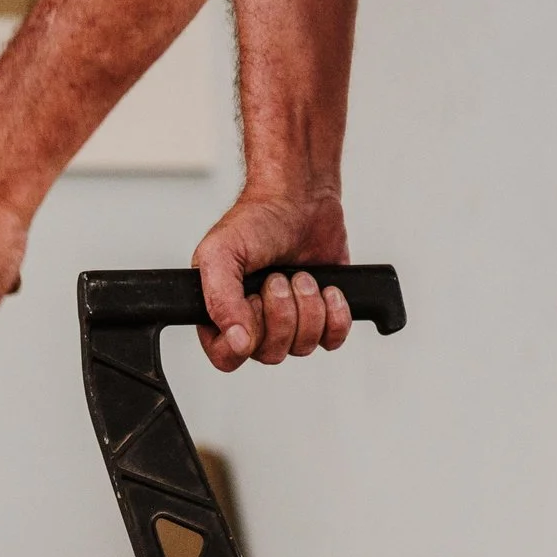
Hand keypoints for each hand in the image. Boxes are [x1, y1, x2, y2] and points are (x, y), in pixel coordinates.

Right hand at [191, 189, 353, 370]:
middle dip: (282, 312)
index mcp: (222, 314)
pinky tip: (328, 289)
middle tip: (279, 277)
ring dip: (308, 307)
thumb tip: (238, 343)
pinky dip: (335, 315)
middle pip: (271, 354)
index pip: (228, 358)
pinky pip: (332, 340)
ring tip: (302, 276)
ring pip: (303, 347)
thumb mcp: (221, 254)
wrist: (299, 199)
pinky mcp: (322, 316)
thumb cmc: (254, 220)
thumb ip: (220, 301)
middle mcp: (254, 324)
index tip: (252, 303)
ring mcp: (290, 322)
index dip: (245, 339)